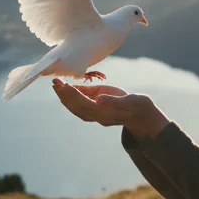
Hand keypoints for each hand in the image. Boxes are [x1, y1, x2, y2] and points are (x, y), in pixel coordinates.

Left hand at [51, 78, 169, 139]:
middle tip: (54, 82)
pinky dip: (71, 101)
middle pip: (77, 107)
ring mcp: (97, 116)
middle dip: (65, 94)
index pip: (85, 104)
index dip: (73, 95)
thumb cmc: (140, 106)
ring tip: (56, 85)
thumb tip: (98, 99)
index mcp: (106, 113)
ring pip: (77, 108)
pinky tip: (66, 92)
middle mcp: (99, 117)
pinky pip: (81, 109)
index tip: (64, 85)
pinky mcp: (98, 113)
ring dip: (65, 97)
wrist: (144, 117)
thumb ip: (114, 101)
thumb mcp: (131, 101)